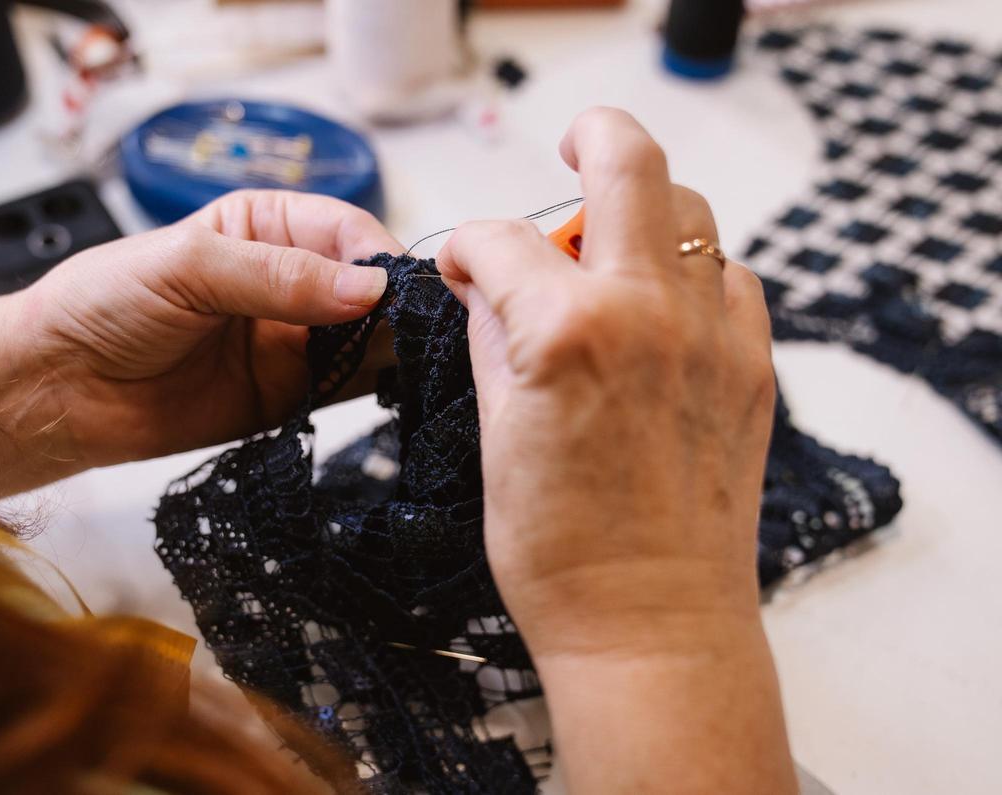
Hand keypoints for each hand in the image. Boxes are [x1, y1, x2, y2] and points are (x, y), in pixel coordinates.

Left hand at [0, 190, 400, 490]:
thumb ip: (277, 276)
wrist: (58, 390)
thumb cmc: (102, 305)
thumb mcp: (186, 268)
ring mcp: (292, 340)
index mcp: (264, 227)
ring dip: (393, 348)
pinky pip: (346, 388)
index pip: (344, 230)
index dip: (374, 256)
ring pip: (366, 337)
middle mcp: (288, 281)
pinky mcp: (289, 396)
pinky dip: (375, 388)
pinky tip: (393, 389)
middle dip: (394, 305)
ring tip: (415, 362)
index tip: (392, 290)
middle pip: (366, 286)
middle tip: (418, 331)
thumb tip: (367, 290)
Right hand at [437, 109, 792, 792]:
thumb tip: (483, 285)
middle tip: (572, 144)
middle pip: (628, 165)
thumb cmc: (560, 554)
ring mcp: (713, 335)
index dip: (468, 244)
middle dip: (591, 138)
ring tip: (611, 248)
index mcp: (566, 333)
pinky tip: (662, 304)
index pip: (502, 241)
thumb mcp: (495, 434)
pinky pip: (731, 278)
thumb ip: (491, 337)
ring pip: (691, 213)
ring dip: (644, 212)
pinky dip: (694, 272)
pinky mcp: (753, 366)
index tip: (460, 263)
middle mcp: (648, 314)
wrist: (651, 624)